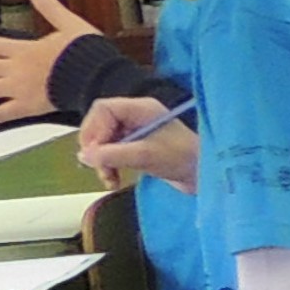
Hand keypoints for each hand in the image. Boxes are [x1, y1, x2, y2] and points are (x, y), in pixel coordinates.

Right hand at [78, 97, 197, 191]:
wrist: (205, 176)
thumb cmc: (183, 159)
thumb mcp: (146, 156)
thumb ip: (114, 155)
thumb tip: (84, 156)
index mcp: (141, 109)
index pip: (103, 109)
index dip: (94, 130)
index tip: (95, 153)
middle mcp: (136, 116)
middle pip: (99, 125)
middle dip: (95, 148)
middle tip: (99, 168)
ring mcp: (136, 132)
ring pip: (103, 141)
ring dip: (101, 161)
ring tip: (109, 179)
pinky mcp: (137, 147)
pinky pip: (112, 152)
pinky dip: (109, 166)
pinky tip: (113, 181)